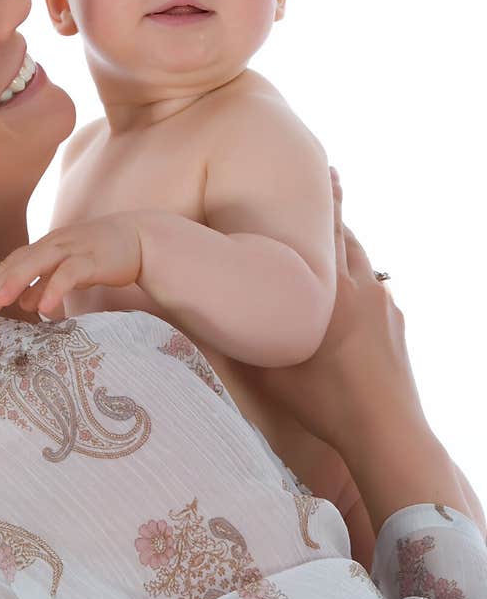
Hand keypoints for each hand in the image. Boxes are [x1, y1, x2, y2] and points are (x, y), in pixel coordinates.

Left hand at [0, 211, 143, 321]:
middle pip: (17, 263)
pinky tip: (45, 309)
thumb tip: (24, 304)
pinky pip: (69, 273)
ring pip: (37, 262)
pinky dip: (54, 288)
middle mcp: (54, 244)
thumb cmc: (100, 255)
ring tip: (0, 303)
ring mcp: (73, 248)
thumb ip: (46, 284)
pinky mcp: (93, 258)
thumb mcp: (68, 270)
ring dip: (16, 281)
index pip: (11, 263)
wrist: (138, 238)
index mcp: (45, 247)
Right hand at [234, 168, 428, 455]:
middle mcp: (363, 289)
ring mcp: (385, 308)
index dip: (326, 199)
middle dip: (334, 215)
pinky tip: (351, 297)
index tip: (327, 169)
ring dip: (347, 251)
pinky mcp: (397, 328)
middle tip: (328, 185)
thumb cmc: (322, 401)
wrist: (385, 429)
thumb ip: (238, 338)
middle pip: (348, 239)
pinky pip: (376, 292)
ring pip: (365, 265)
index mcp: (329, 293)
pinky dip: (361, 285)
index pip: (327, 232)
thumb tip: (201, 318)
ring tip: (331, 242)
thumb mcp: (266, 370)